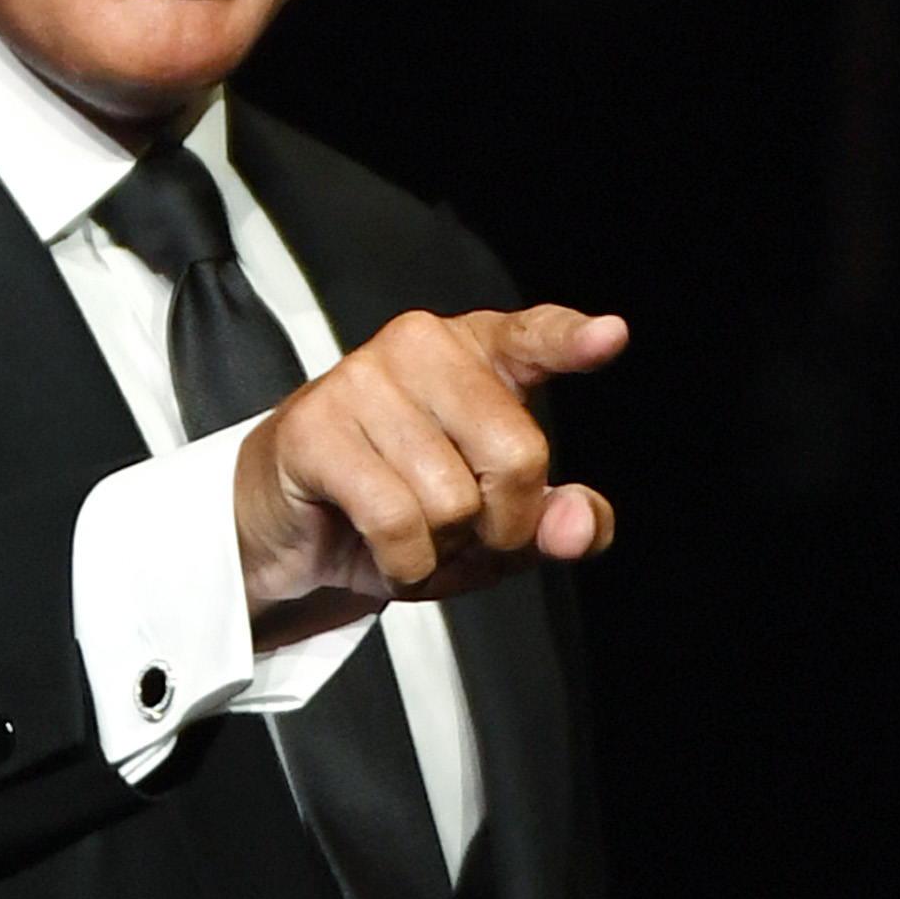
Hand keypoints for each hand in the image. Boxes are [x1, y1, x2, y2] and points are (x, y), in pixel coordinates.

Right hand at [233, 305, 627, 647]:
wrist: (289, 526)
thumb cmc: (400, 507)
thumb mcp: (494, 526)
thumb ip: (554, 523)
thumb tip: (577, 526)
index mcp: (477, 351)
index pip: (534, 337)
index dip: (572, 341)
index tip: (610, 335)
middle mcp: (422, 346)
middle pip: (517, 454)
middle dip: (500, 523)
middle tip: (459, 529)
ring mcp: (363, 378)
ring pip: (453, 499)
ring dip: (440, 549)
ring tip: (407, 532)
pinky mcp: (315, 427)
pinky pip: (398, 522)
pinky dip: (403, 563)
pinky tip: (382, 550)